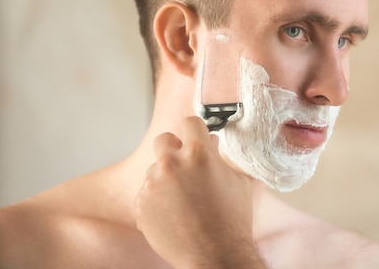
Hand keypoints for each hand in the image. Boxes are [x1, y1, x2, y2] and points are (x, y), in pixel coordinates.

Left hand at [135, 116, 266, 267]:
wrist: (215, 255)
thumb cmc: (231, 220)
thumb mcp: (237, 181)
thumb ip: (220, 157)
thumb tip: (210, 143)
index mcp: (198, 153)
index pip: (190, 122)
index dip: (196, 130)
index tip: (197, 138)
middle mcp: (172, 164)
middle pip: (164, 140)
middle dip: (175, 148)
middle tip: (186, 165)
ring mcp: (153, 184)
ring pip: (155, 169)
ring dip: (166, 178)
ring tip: (184, 200)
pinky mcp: (141, 204)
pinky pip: (147, 192)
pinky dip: (157, 199)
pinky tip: (174, 213)